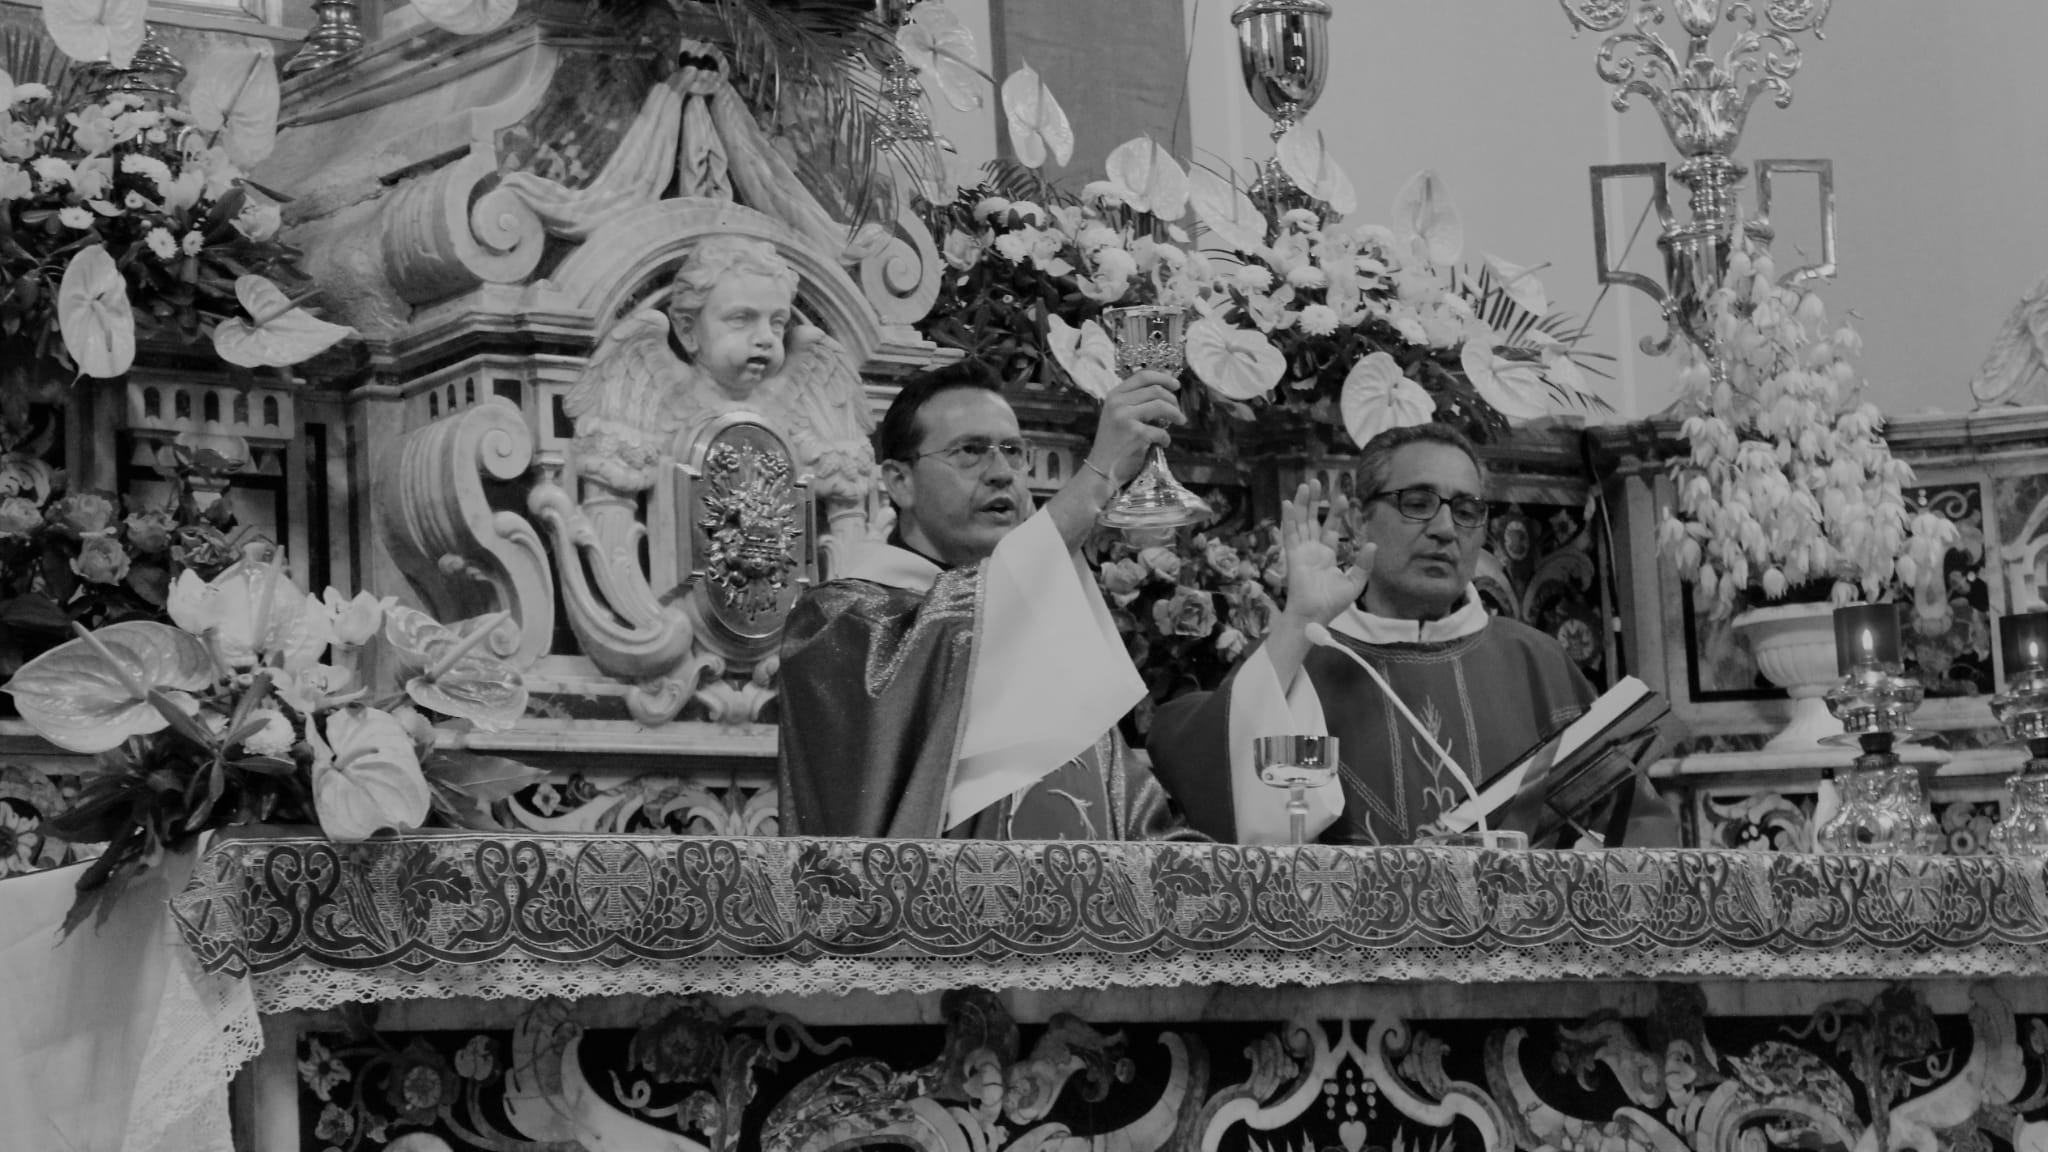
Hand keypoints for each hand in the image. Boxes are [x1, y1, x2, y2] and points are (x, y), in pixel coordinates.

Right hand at [1086, 370, 1182, 485]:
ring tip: (1180, 421)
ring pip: (1161, 405)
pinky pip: (1160, 430)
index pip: (1143, 376)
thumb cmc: (1113, 443)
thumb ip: (1134, 402)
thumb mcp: (1117, 415)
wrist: (1100, 468)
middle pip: (1155, 390)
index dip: (1163, 377)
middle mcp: (1118, 402)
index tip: (1176, 384)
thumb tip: (1164, 392)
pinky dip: (1166, 437)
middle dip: (1172, 399)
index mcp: (1114, 395)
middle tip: (1178, 410)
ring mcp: (1125, 417)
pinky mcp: (1135, 434)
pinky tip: (1164, 443)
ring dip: (1175, 413)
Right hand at [1280, 480, 1372, 626]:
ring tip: (1305, 485)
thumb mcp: (1354, 583)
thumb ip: (1363, 564)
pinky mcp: (1292, 555)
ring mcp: (1301, 551)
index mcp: (1326, 555)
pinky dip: (1288, 518)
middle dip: (1315, 501)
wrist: (1314, 616)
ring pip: (1301, 522)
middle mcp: (1312, 550)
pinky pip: (1289, 534)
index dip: (1336, 513)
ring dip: (1301, 503)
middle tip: (1317, 481)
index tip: (1342, 498)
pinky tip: (1287, 503)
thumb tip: (1372, 544)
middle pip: (1312, 520)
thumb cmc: (1331, 603)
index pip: (1330, 528)